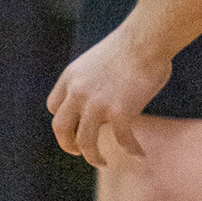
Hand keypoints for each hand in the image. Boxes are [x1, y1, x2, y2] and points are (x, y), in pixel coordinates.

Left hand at [48, 20, 174, 166]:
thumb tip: (107, 98)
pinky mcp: (120, 113)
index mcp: (71, 77)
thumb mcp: (98, 61)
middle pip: (61, 128)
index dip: (64, 120)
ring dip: (93, 156)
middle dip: (68, 144)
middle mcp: (78, 93)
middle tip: (78, 151)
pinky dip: (132, 149)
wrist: (147, 38)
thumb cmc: (133, 44)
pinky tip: (139, 153)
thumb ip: (95, 82)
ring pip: (85, 142)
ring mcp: (97, 105)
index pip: (53, 107)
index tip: (76, 126)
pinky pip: (122, 140)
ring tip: (102, 162)